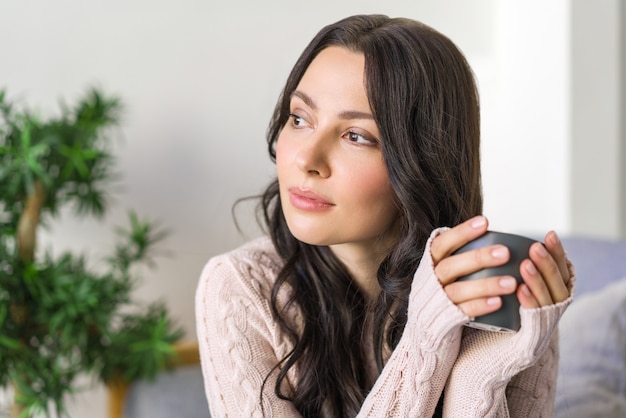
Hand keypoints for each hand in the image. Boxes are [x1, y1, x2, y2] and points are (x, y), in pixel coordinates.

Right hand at [430, 216, 571, 318]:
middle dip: (478, 258)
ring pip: (458, 290)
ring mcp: (437, 300)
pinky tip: (498, 302)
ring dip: (485, 285)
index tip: (484, 222)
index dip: (461, 233)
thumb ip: (461, 253)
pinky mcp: (445, 319)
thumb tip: (492, 231)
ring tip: (510, 283)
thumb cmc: (444, 290)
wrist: (426, 325)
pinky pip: (462, 312)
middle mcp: (430, 280)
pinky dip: (479, 306)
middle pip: (450, 266)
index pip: (442, 244)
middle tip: (505, 253)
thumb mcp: (446, 269)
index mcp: (431, 263)